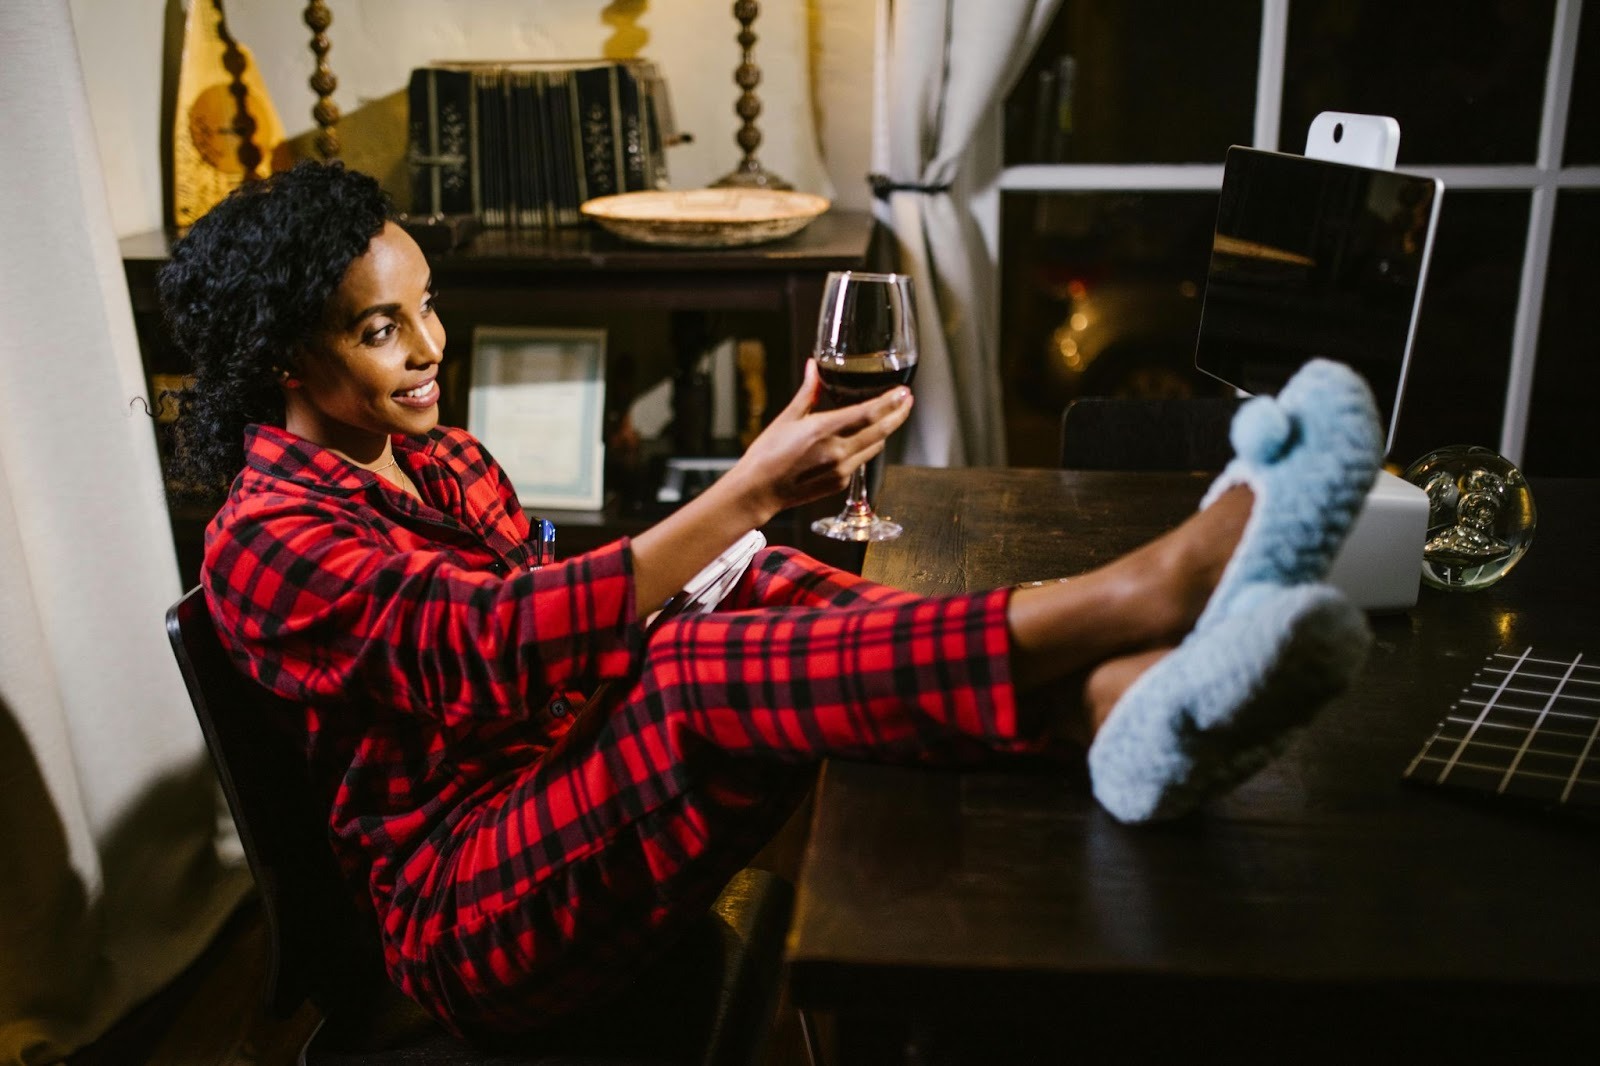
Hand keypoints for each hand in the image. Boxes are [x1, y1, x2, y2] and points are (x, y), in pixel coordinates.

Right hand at [727, 359, 913, 521]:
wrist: (758, 491)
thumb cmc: (767, 454)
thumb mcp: (787, 418)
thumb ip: (807, 392)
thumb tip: (813, 367)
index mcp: (824, 430)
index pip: (868, 413)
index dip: (890, 402)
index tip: (903, 392)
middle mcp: (837, 451)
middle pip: (881, 431)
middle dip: (898, 414)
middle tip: (907, 401)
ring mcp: (841, 470)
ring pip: (875, 446)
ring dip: (884, 431)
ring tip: (889, 416)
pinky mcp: (840, 483)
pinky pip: (862, 461)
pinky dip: (866, 447)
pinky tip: (863, 439)